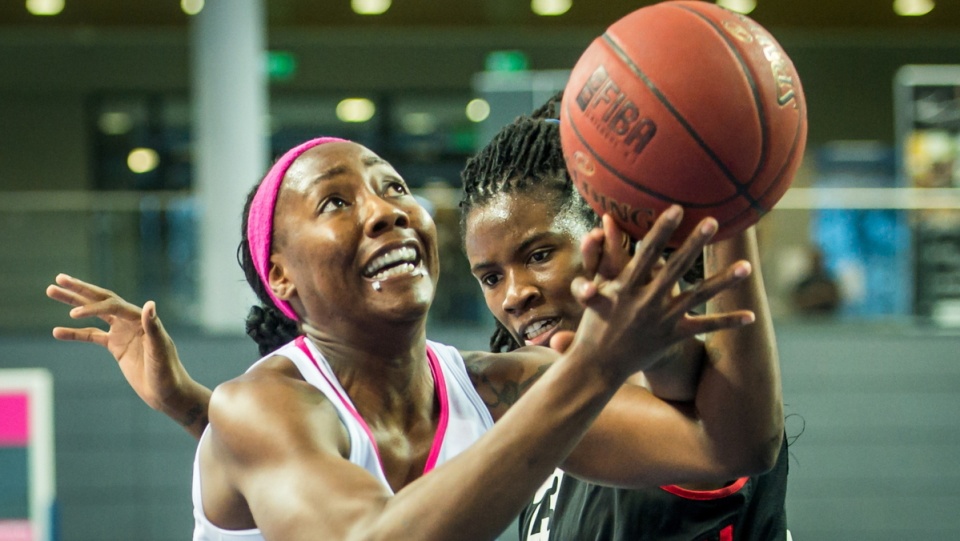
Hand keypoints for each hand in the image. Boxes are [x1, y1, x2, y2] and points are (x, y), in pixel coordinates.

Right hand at [46, 274, 185, 410]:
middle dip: (80, 290)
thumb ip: (153, 327)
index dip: (94, 308)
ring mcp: (123, 332)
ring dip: (74, 303)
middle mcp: (132, 321)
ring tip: (52, 291)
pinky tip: (56, 331)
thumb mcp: (160, 350)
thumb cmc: (167, 372)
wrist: (167, 392)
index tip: (74, 315)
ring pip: (94, 314)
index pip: (114, 306)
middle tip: (59, 278)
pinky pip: (92, 336)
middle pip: (102, 300)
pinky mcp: (116, 346)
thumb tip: (150, 304)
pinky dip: (75, 334)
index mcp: (141, 319)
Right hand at [566, 206, 754, 378]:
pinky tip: (751, 316)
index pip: (646, 253)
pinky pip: (704, 327)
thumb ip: (604, 255)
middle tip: (713, 221)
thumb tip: (606, 220)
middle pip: (676, 268)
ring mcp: (663, 320)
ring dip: (723, 281)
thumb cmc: (595, 321)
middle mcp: (646, 302)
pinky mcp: (674, 336)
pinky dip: (727, 322)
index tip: (676, 209)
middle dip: (694, 244)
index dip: (662, 230)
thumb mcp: (595, 288)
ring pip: (698, 296)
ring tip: (747, 266)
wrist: (598, 365)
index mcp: (625, 287)